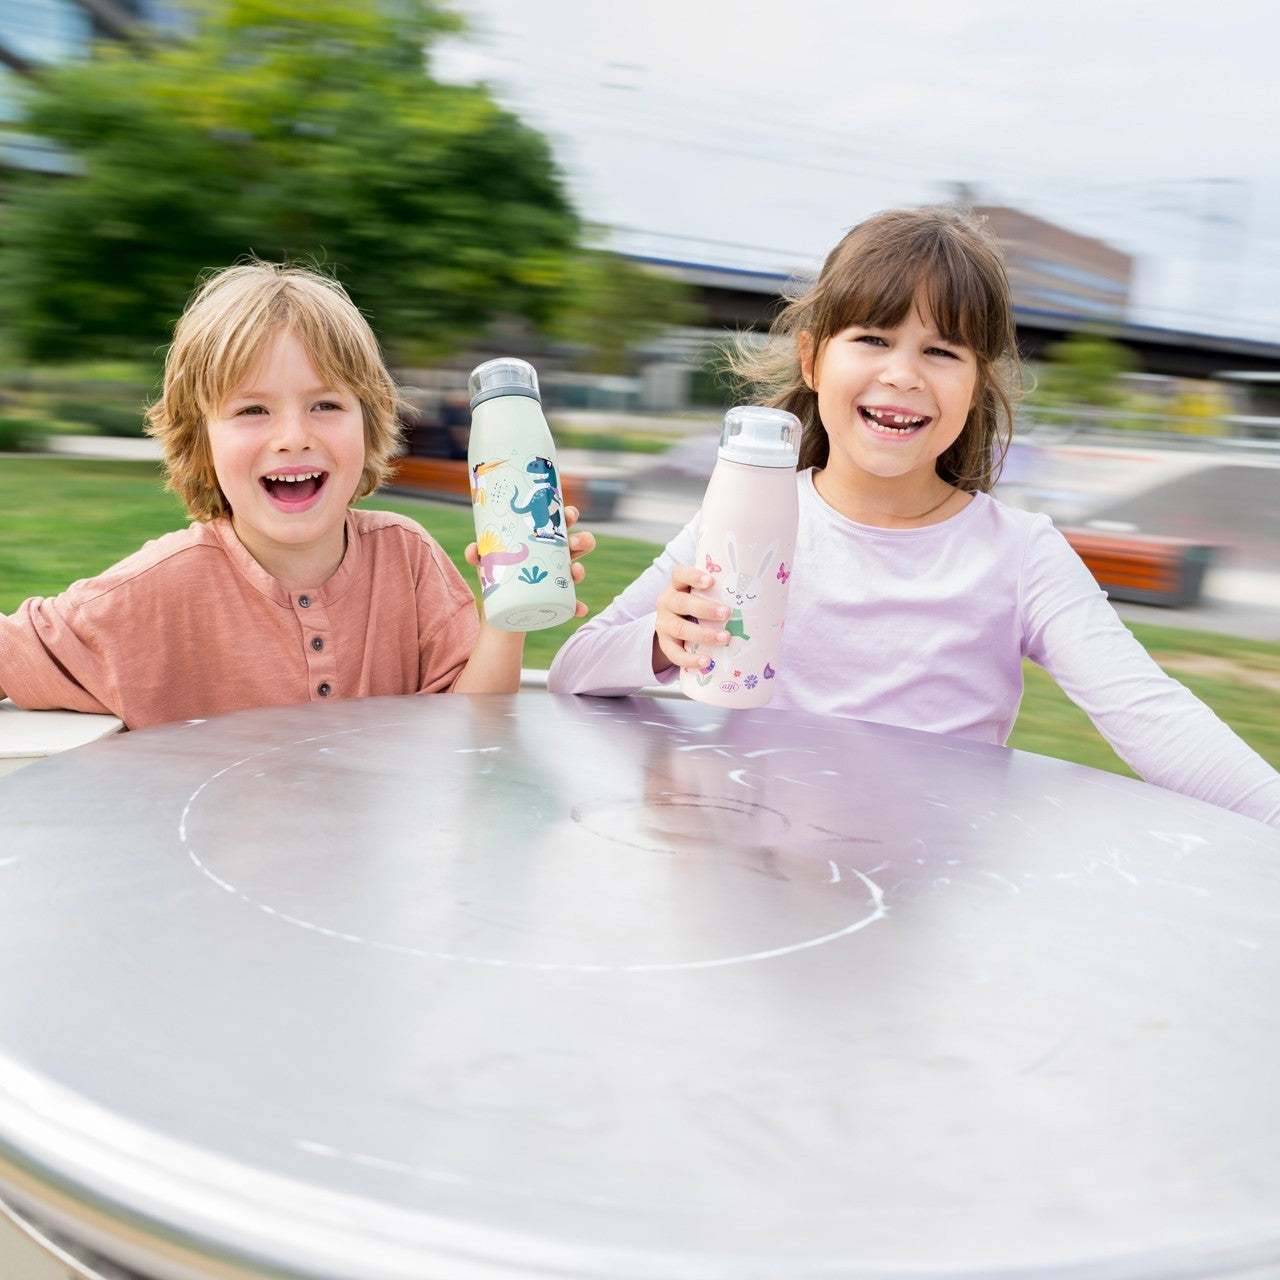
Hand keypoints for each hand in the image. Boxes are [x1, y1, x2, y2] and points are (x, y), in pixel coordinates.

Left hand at [462, 506, 595, 619]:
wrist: (500, 611)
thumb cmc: (499, 576)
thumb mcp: (487, 563)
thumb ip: (478, 554)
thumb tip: (473, 550)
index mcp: (543, 542)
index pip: (561, 525)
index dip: (570, 517)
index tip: (569, 514)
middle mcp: (556, 559)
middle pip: (577, 545)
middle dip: (582, 540)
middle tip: (572, 541)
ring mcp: (559, 580)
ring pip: (578, 571)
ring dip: (581, 570)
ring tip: (576, 572)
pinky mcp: (557, 601)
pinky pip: (572, 603)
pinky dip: (577, 606)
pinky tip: (579, 609)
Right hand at [653, 565, 729, 675]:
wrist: (674, 629)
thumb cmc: (698, 607)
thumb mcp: (703, 596)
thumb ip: (721, 592)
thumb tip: (765, 594)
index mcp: (677, 586)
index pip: (679, 574)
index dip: (693, 576)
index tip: (711, 581)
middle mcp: (667, 602)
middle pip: (681, 603)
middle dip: (705, 608)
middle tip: (727, 613)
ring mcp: (663, 624)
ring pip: (679, 628)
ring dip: (703, 634)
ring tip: (725, 638)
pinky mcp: (665, 645)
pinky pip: (675, 654)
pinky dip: (690, 659)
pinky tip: (707, 661)